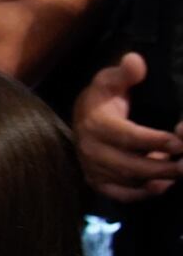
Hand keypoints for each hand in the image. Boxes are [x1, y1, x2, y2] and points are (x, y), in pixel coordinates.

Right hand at [73, 54, 182, 202]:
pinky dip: (144, 193)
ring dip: (159, 179)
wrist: (82, 118)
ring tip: (180, 169)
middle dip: (163, 167)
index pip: (128, 137)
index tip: (179, 140)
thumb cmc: (104, 97)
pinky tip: (163, 184)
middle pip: (131, 166)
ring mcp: (93, 169)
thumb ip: (126, 72)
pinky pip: (122, 194)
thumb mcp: (111, 79)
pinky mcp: (97, 182)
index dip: (155, 141)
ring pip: (130, 181)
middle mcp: (90, 150)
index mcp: (95, 124)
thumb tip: (135, 61)